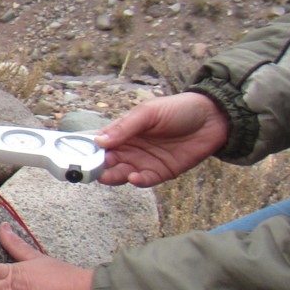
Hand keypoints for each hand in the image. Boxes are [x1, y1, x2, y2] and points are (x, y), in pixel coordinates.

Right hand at [95, 88, 229, 187]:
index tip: (75, 156)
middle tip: (90, 170)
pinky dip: (136, 180)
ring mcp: (144, 162)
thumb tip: (99, 141)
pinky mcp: (159, 173)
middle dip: (96, 167)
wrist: (214, 118)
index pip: (99, 143)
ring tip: (108, 175)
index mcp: (124, 131)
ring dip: (113, 176)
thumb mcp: (149, 112)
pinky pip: (143, 181)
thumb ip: (125, 127)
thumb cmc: (180, 109)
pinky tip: (134, 176)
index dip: (87, 150)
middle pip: (106, 162)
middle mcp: (130, 148)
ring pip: (120, 174)